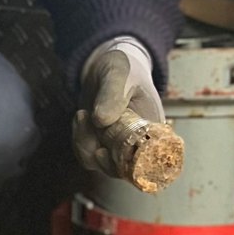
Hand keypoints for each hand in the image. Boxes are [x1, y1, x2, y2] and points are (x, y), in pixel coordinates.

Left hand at [73, 38, 164, 173]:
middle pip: (119, 168)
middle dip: (98, 152)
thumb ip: (113, 94)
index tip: (104, 151)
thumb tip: (102, 120)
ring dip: (84, 143)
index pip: (147, 161)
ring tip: (82, 114)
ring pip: (98, 162)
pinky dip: (79, 139)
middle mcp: (138, 143)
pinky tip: (80, 117)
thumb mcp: (119, 74)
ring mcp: (117, 145)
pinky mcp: (100, 143)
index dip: (127, 164)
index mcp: (154, 130)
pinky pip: (87, 154)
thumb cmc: (124, 67)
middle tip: (87, 121)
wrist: (107, 66)